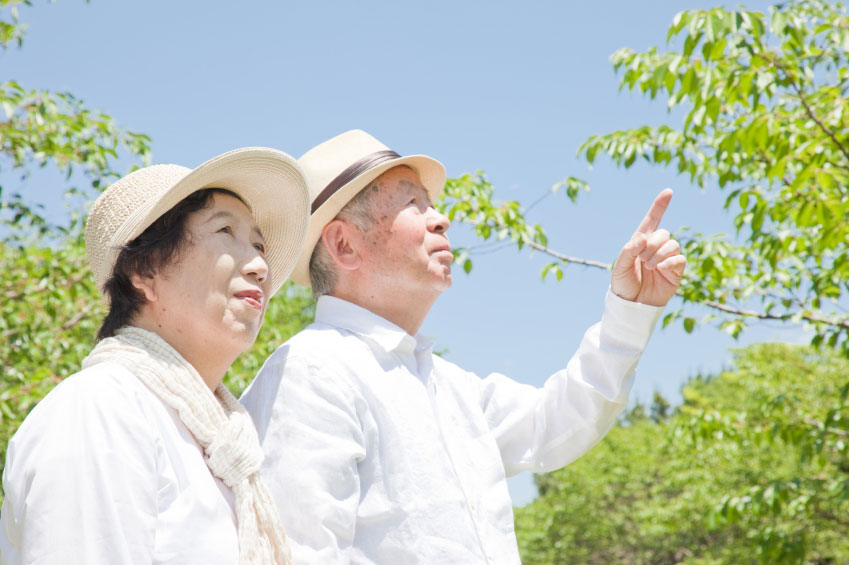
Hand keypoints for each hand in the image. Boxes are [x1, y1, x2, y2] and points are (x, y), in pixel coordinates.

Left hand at [610, 189, 685, 306]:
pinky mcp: (676, 271)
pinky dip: (669, 262)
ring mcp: (667, 258)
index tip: (668, 191)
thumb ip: (629, 250)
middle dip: (652, 244)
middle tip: (642, 259)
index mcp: (640, 242)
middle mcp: (656, 248)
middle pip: (663, 233)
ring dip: (659, 253)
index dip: (660, 206)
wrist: (631, 304)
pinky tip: (660, 269)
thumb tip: (643, 239)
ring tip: (649, 266)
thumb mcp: (620, 266)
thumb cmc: (623, 283)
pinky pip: (680, 259)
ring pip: (673, 244)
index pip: (652, 221)